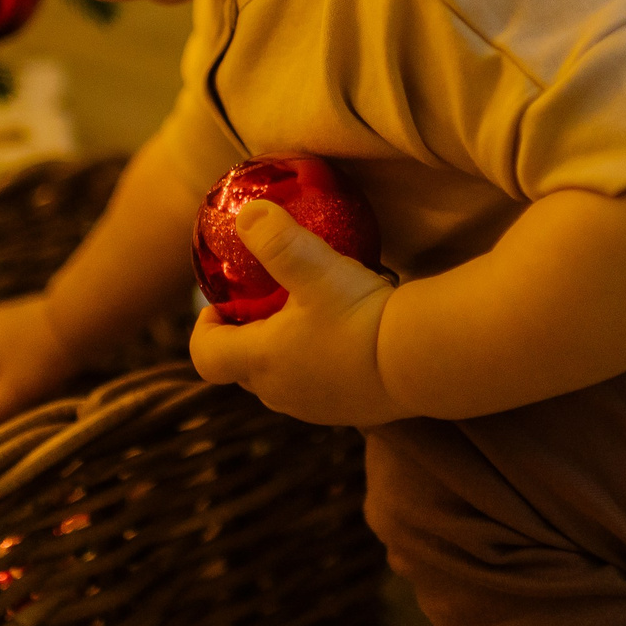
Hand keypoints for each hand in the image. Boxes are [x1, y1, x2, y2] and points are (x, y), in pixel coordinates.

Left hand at [189, 199, 409, 427]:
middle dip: (246, 337)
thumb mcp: (316, 267)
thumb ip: (276, 240)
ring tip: (310, 315)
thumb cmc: (362, 315)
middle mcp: (281, 393)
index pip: (206, 356)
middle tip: (266, 303)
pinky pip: (320, 387)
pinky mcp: (350, 412)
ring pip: (282, 380)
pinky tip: (350, 335)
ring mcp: (315, 409)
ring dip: (285, 351)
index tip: (221, 303)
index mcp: (261, 362)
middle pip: (243, 369)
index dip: (203, 329)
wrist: (422, 362)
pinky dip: (320, 363)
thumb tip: (246, 213)